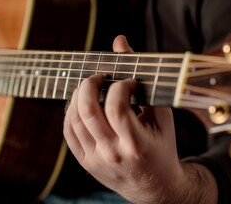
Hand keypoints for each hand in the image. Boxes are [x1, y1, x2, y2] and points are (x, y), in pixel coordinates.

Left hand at [63, 35, 216, 202]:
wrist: (155, 187)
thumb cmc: (162, 148)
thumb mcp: (161, 116)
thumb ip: (144, 80)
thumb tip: (120, 42)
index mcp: (136, 144)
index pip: (117, 107)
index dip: (120, 86)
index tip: (128, 82)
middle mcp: (112, 154)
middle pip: (88, 111)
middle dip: (89, 84)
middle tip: (98, 76)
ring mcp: (95, 160)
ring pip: (74, 120)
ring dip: (78, 96)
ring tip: (90, 87)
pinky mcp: (85, 162)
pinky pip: (69, 132)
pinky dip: (70, 113)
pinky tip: (80, 103)